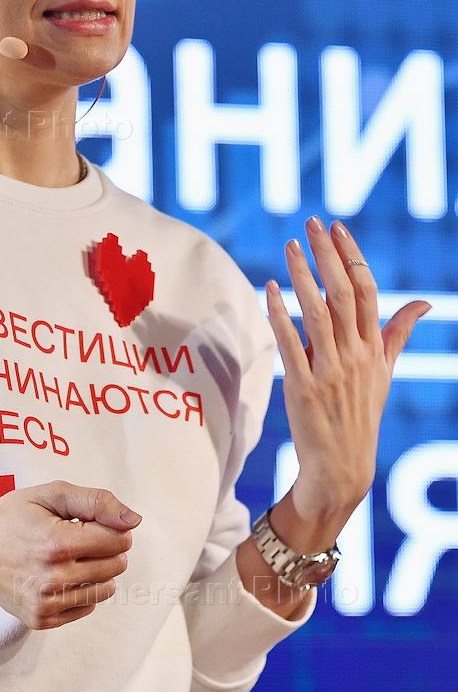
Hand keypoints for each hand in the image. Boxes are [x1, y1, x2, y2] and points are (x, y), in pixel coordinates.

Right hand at [0, 480, 141, 629]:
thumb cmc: (12, 516)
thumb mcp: (50, 495)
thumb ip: (96, 501)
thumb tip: (133, 520)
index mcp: (57, 542)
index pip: (117, 540)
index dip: (109, 527)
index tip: (89, 522)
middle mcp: (53, 578)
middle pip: (114, 566)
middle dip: (105, 548)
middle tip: (77, 537)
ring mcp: (46, 603)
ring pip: (104, 589)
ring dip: (96, 570)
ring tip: (69, 556)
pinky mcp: (41, 619)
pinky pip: (86, 607)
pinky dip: (81, 590)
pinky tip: (60, 574)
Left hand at [265, 216, 430, 521]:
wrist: (343, 468)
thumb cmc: (361, 414)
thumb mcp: (384, 372)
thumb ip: (397, 334)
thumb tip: (423, 304)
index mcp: (374, 349)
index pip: (367, 291)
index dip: (352, 257)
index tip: (337, 227)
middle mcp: (355, 356)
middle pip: (343, 295)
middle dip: (328, 255)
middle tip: (312, 224)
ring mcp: (330, 372)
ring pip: (318, 314)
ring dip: (303, 277)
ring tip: (289, 246)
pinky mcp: (304, 388)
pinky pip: (290, 344)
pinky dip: (280, 314)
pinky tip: (268, 289)